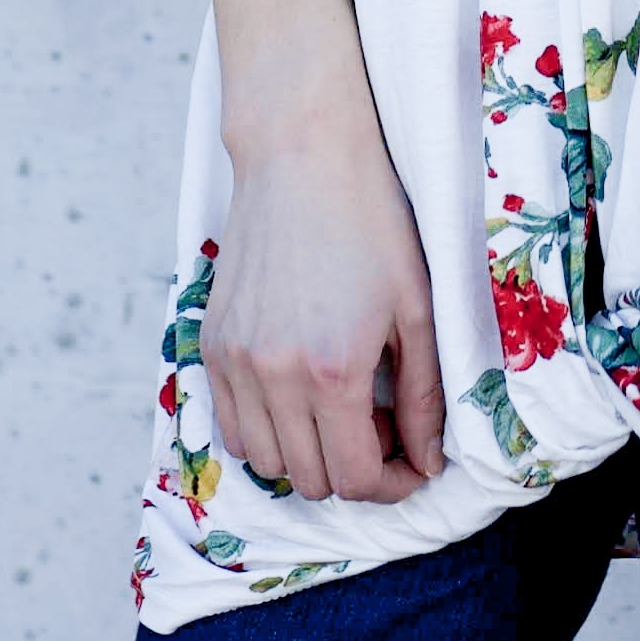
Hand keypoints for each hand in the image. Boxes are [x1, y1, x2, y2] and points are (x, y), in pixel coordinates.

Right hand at [200, 126, 445, 501]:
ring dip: (307, 454)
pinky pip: (231, 425)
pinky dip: (266, 429)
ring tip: (340, 406)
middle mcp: (274, 378)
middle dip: (356, 467)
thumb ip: (423, 395)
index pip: (357, 479)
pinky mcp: (211, 344)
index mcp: (333, 372)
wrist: (302, 157)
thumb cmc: (370, 222)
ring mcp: (235, 363)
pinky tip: (298, 391)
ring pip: (266, 462)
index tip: (414, 463)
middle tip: (383, 423)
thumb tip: (428, 459)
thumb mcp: (416, 308)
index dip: (394, 483)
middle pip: (311, 480)